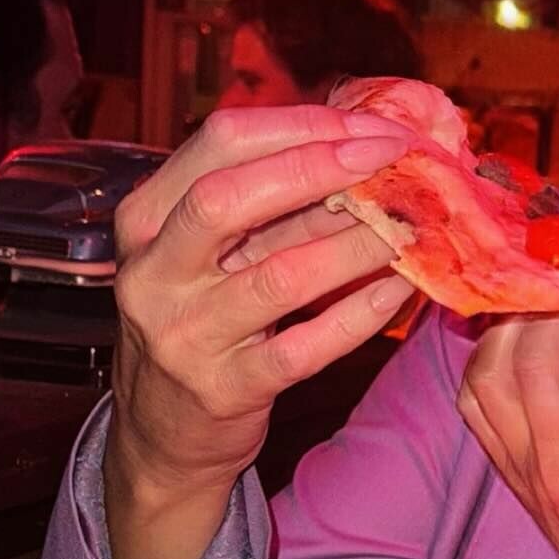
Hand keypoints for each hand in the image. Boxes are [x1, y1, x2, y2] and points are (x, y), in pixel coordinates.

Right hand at [108, 103, 414, 497]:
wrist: (164, 433)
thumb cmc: (201, 323)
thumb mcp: (209, 254)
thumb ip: (266, 205)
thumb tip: (362, 148)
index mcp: (146, 218)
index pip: (221, 142)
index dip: (304, 125)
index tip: (373, 126)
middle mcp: (155, 271)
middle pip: (232, 197)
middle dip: (323, 167)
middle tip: (395, 160)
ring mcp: (187, 334)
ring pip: (282, 275)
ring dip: (357, 243)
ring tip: (411, 224)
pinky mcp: (228, 388)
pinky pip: (307, 346)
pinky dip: (360, 314)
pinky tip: (400, 288)